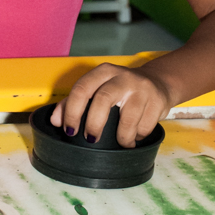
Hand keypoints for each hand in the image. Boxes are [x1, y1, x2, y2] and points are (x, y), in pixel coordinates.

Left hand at [49, 63, 172, 148]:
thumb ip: (75, 102)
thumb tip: (56, 121)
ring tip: (121, 142)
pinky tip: (135, 135)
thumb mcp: (98, 88)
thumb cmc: (121, 89)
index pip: (82, 89)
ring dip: (122, 137)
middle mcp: (122, 76)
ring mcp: (142, 87)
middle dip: (94, 124)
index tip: (69, 131)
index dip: (72, 112)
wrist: (158, 81)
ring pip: (127, 118)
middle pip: (103, 99)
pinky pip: (144, 127)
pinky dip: (137, 137)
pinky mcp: (158, 100)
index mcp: (103, 72)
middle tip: (91, 139)